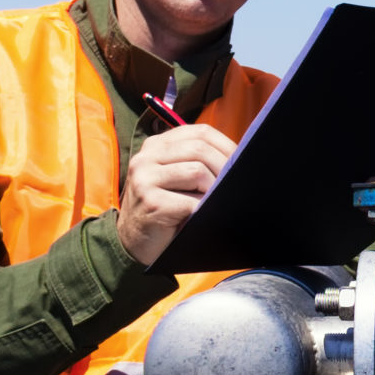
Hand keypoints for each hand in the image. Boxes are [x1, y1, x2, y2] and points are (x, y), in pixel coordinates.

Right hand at [118, 123, 238, 266]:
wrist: (133, 241)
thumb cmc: (165, 208)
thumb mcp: (177, 177)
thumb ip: (197, 162)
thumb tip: (240, 157)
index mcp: (157, 145)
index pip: (200, 133)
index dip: (226, 146)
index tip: (241, 161)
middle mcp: (147, 156)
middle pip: (200, 149)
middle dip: (225, 167)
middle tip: (235, 185)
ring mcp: (145, 178)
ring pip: (197, 171)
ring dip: (214, 189)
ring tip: (216, 201)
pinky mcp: (150, 201)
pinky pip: (191, 201)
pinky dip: (204, 209)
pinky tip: (203, 216)